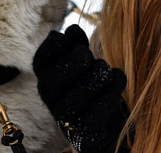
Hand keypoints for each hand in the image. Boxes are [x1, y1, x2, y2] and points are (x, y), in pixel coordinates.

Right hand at [33, 25, 128, 152]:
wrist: (101, 122)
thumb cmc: (88, 81)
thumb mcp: (80, 59)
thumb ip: (75, 43)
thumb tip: (72, 29)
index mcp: (42, 72)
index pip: (47, 50)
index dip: (66, 43)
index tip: (78, 46)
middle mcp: (47, 94)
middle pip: (66, 67)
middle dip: (85, 58)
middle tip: (93, 60)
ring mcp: (63, 114)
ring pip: (86, 86)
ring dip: (101, 73)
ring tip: (105, 71)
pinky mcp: (83, 131)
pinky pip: (100, 106)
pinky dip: (114, 87)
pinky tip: (118, 78)